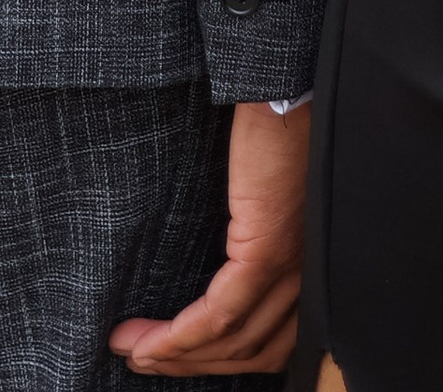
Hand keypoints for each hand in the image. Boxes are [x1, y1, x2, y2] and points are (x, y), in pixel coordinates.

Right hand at [112, 101, 309, 376]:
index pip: (269, 341)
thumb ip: (252, 230)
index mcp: (308, 262)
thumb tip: (211, 260)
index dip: (219, 359)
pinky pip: (221, 313)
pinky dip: (182, 335)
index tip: (172, 359)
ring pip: (234, 341)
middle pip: (252, 351)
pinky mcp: (268, 247)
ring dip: (179, 357)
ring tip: (134, 351)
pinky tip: (151, 340)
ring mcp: (290, 264)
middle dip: (193, 365)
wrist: (285, 80)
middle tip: (143, 361)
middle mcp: (308, 273)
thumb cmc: (274, 123)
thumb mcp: (266, 191)